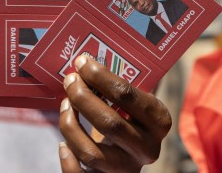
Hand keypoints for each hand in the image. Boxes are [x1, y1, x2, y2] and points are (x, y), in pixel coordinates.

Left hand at [58, 55, 171, 172]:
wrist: (132, 155)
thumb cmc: (129, 117)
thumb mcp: (135, 102)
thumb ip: (118, 85)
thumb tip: (85, 61)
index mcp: (159, 121)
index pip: (126, 94)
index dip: (99, 76)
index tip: (82, 62)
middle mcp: (148, 149)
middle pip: (108, 123)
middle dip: (82, 97)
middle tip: (69, 81)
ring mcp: (128, 169)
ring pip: (90, 152)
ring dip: (69, 125)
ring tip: (64, 105)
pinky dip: (67, 159)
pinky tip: (63, 144)